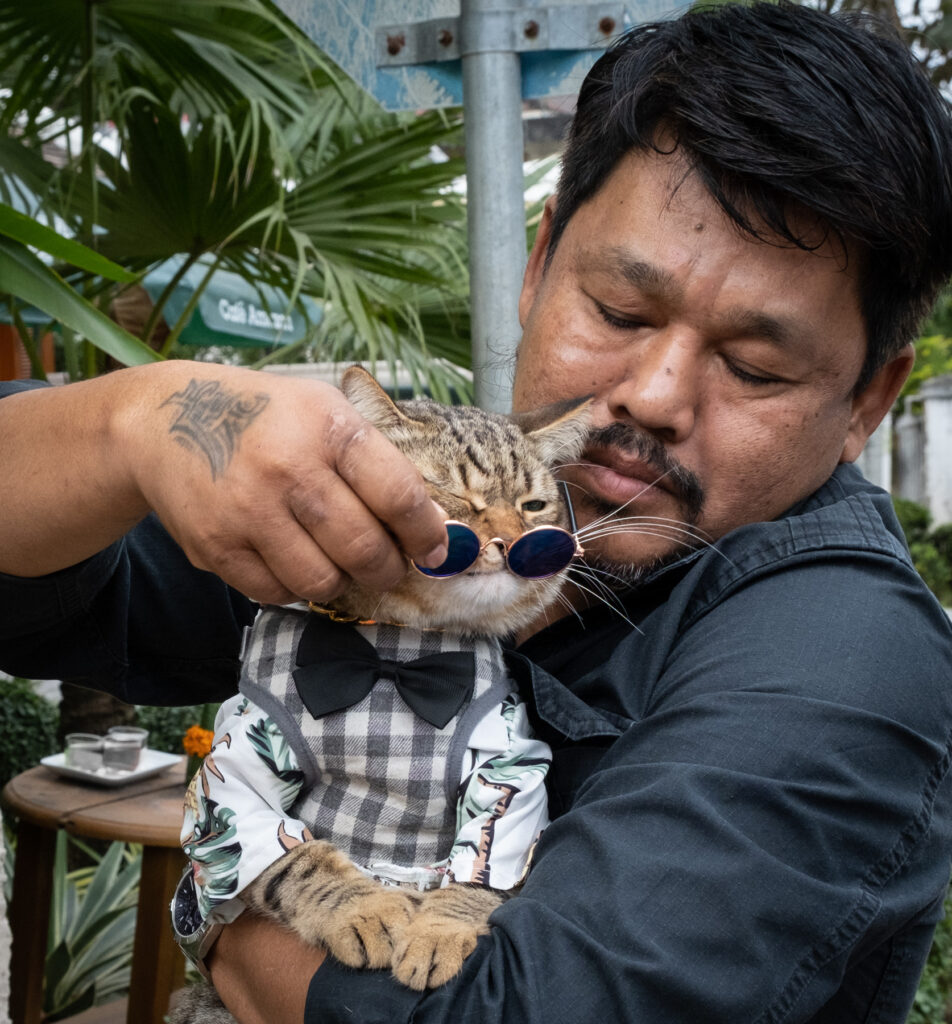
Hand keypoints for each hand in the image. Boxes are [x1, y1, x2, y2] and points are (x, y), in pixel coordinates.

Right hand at [118, 362, 447, 603]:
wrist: (165, 420)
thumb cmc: (266, 417)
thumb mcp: (324, 410)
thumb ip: (377, 462)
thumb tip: (433, 526)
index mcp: (327, 426)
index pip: (398, 495)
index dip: (426, 534)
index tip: (436, 550)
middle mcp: (288, 467)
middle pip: (364, 548)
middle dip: (389, 568)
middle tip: (390, 566)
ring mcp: (248, 510)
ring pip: (323, 581)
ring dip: (343, 581)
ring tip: (340, 562)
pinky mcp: (215, 546)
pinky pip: (277, 593)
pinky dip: (296, 588)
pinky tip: (296, 562)